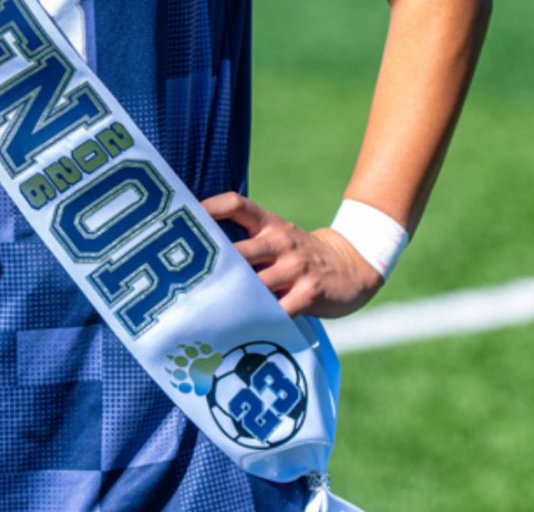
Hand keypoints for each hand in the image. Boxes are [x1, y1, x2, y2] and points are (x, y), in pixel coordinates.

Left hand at [201, 192, 383, 318]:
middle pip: (239, 249)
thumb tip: (200, 257)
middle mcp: (280, 240)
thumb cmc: (299, 256)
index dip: (209, 207)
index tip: (184, 218)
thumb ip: (248, 243)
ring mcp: (295, 266)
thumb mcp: (277, 238)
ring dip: (232, 299)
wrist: (350, 267)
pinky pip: (278, 310)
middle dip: (213, 266)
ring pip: (255, 283)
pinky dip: (259, 321)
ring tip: (204, 313)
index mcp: (269, 223)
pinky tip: (240, 330)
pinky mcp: (309, 293)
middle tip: (183, 281)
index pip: (236, 203)